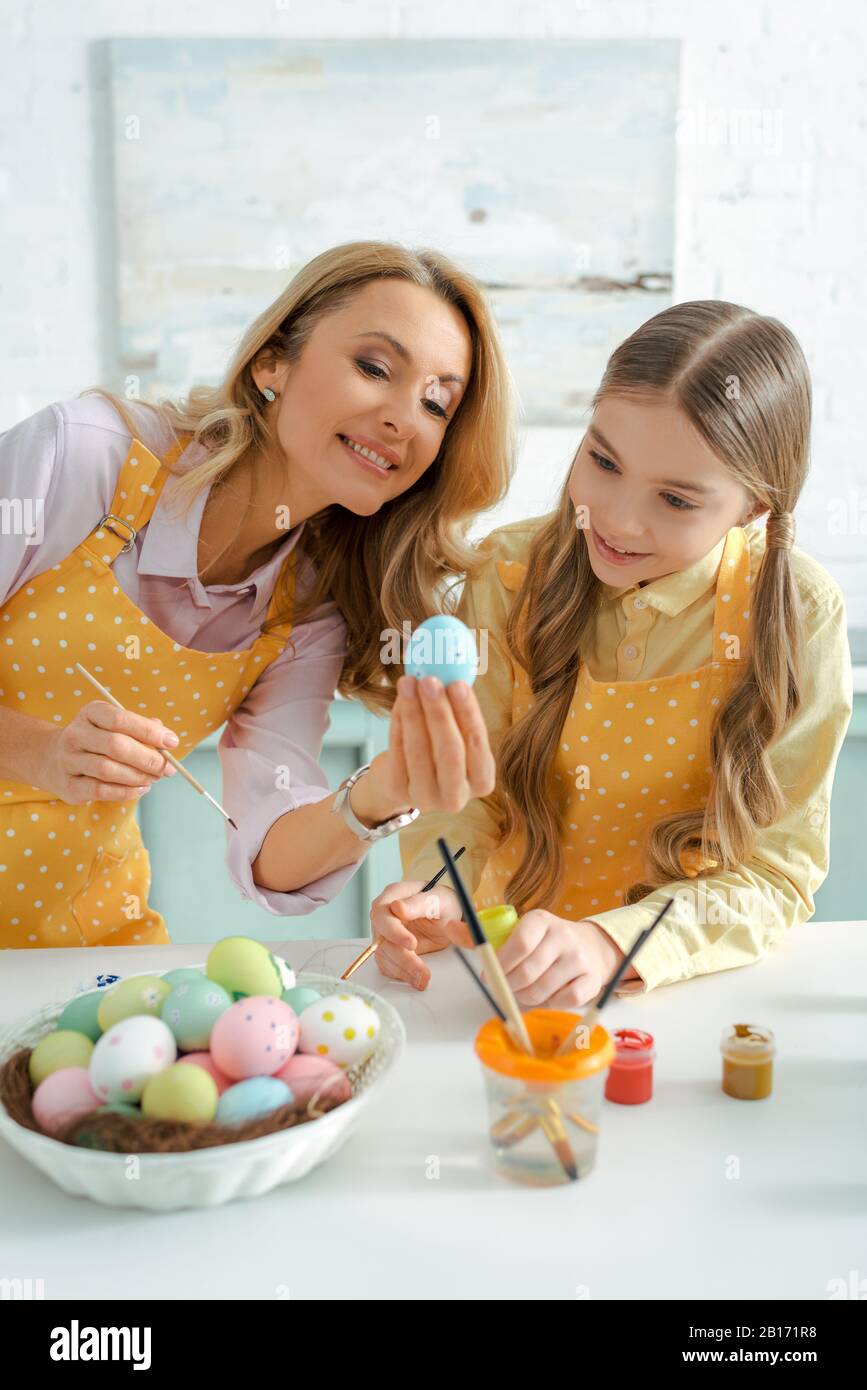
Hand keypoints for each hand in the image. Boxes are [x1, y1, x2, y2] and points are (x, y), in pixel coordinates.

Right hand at [36, 700, 179, 803]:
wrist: (53, 759)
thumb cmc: (97, 741)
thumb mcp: (114, 727)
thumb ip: (141, 729)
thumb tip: (167, 739)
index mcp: (90, 713)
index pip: (121, 719)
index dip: (149, 731)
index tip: (172, 742)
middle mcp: (75, 734)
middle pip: (116, 745)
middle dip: (148, 758)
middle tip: (167, 768)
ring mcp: (68, 760)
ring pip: (108, 769)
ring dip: (138, 776)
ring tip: (154, 779)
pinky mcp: (69, 785)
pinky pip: (101, 790)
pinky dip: (126, 791)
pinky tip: (141, 789)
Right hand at [370, 879, 462, 988]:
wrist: (449, 915)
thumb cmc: (443, 901)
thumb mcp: (438, 899)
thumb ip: (419, 903)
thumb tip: (398, 908)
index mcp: (392, 896)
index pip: (382, 916)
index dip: (394, 932)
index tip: (412, 944)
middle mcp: (385, 915)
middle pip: (381, 941)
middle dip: (402, 958)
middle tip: (421, 970)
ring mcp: (385, 934)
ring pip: (384, 956)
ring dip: (402, 970)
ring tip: (422, 978)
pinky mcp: (390, 949)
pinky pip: (388, 965)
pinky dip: (401, 975)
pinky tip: (416, 978)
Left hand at [374, 676, 495, 815]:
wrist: (403, 777)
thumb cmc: (436, 748)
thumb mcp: (454, 734)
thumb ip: (455, 709)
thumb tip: (448, 669)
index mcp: (482, 781)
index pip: (478, 744)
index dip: (468, 713)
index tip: (458, 684)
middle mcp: (456, 796)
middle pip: (450, 752)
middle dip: (439, 713)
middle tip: (430, 681)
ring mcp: (426, 798)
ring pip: (419, 752)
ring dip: (413, 713)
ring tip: (408, 683)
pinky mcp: (398, 792)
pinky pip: (397, 753)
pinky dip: (397, 724)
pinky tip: (399, 701)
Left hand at [442, 911, 626, 1008]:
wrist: (590, 946)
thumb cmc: (542, 942)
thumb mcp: (515, 931)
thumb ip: (481, 934)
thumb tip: (448, 927)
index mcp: (541, 920)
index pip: (519, 943)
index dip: (501, 964)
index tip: (490, 975)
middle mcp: (563, 936)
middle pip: (528, 971)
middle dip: (509, 986)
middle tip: (504, 988)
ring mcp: (579, 958)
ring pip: (543, 989)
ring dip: (526, 997)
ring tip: (522, 991)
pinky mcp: (592, 979)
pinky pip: (564, 1001)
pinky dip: (550, 1004)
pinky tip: (546, 995)